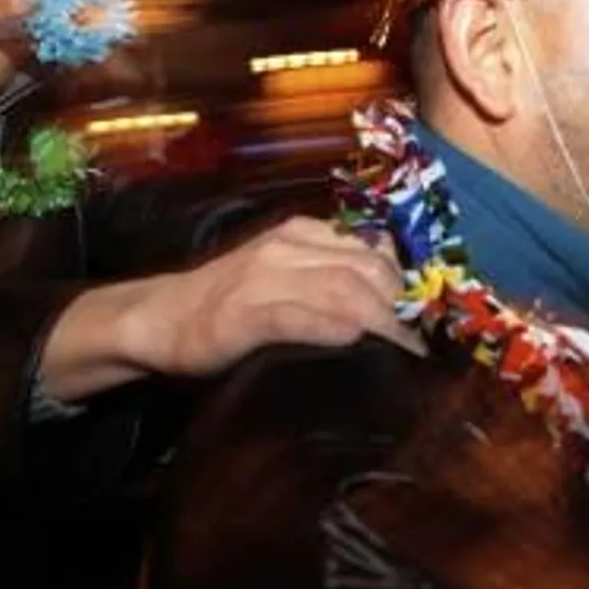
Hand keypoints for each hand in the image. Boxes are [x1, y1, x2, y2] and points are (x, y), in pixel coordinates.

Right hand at [39, 215, 423, 400]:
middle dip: (404, 306)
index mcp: (302, 233)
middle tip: (425, 345)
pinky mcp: (244, 312)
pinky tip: (355, 344)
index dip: (409, 282)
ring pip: (345, 287)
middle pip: (369, 267)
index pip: (374, 247)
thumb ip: (330, 277)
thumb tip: (394, 302)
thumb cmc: (226, 303)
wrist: (156, 318)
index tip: (431, 317)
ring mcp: (265, 276)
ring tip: (405, 354)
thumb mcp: (284, 274)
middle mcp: (288, 245)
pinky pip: (302, 315)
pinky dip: (336, 329)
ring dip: (384, 322)